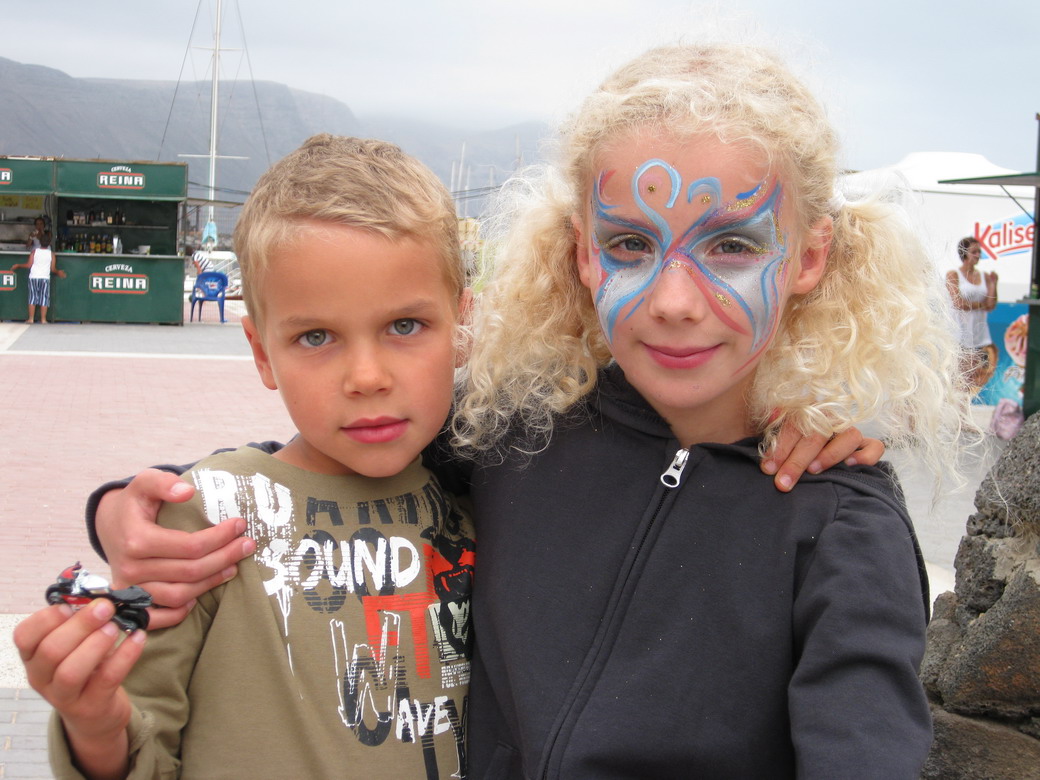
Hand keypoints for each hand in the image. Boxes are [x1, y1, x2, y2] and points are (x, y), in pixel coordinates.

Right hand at [14, 601, 142, 763]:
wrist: (97, 715)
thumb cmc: (87, 668)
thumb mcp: (77, 644)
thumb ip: (82, 621)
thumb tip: (103, 593)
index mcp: (33, 657)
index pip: (24, 636)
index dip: (46, 618)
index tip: (71, 604)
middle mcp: (42, 678)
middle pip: (51, 651)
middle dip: (80, 625)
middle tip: (105, 608)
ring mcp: (64, 697)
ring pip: (70, 671)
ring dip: (96, 644)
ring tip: (115, 627)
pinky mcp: (91, 707)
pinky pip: (106, 680)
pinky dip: (125, 655)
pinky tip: (138, 637)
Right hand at [98, 469, 254, 628]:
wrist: (109, 525)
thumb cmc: (134, 503)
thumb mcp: (144, 482)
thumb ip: (163, 482)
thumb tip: (187, 492)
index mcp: (136, 540)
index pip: (189, 546)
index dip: (220, 537)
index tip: (240, 525)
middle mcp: (131, 568)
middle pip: (189, 571)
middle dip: (224, 558)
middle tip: (247, 546)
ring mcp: (129, 588)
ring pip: (178, 596)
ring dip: (210, 584)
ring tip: (232, 568)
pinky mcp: (128, 602)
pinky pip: (156, 618)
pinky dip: (177, 613)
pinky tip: (197, 599)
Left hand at [761, 426, 884, 491]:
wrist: (811, 453)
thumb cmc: (790, 447)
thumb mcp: (777, 434)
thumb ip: (774, 426)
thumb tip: (773, 414)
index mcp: (808, 413)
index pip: (795, 426)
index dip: (780, 448)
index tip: (768, 469)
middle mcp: (831, 419)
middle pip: (818, 434)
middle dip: (797, 461)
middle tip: (783, 482)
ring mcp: (850, 432)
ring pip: (850, 435)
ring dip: (830, 454)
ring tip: (813, 471)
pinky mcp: (868, 446)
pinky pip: (875, 447)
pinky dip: (865, 456)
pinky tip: (849, 466)